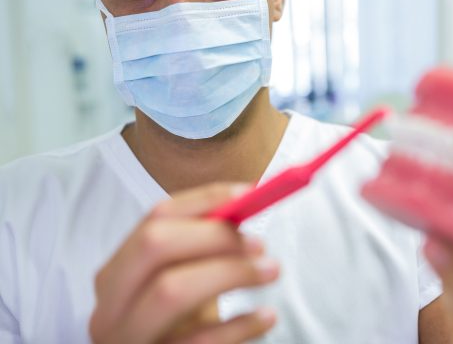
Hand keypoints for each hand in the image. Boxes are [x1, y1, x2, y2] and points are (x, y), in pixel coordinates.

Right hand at [89, 183, 279, 343]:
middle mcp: (111, 305)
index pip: (154, 218)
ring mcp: (127, 340)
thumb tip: (248, 202)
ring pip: (170, 290)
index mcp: (117, 274)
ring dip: (231, 272)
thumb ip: (203, 246)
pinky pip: (199, 341)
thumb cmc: (179, 327)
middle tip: (259, 242)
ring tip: (271, 270)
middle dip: (213, 235)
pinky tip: (266, 316)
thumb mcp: (184, 283)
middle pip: (154, 245)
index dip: (204, 200)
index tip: (248, 194)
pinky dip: (239, 325)